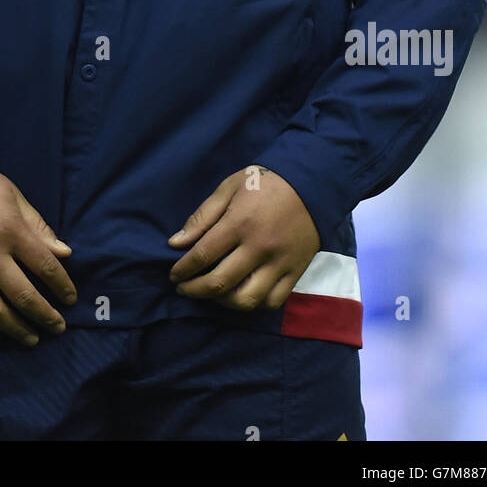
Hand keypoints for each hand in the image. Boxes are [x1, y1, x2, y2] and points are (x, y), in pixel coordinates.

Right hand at [0, 166, 76, 346]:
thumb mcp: (12, 194)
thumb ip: (38, 226)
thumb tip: (64, 253)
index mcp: (10, 230)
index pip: (45, 266)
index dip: (62, 286)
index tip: (71, 299)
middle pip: (23, 295)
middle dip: (45, 315)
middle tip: (59, 328)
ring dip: (16, 329)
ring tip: (31, 338)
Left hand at [167, 165, 319, 310]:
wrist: (311, 184)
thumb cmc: (264, 182)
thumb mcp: (229, 188)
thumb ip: (203, 216)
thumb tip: (176, 242)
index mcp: (239, 223)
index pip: (203, 255)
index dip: (183, 269)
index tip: (174, 275)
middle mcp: (258, 248)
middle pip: (220, 283)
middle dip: (195, 290)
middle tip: (184, 289)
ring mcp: (279, 263)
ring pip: (246, 299)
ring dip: (223, 302)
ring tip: (212, 293)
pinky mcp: (295, 272)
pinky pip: (272, 301)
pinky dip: (254, 304)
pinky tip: (242, 294)